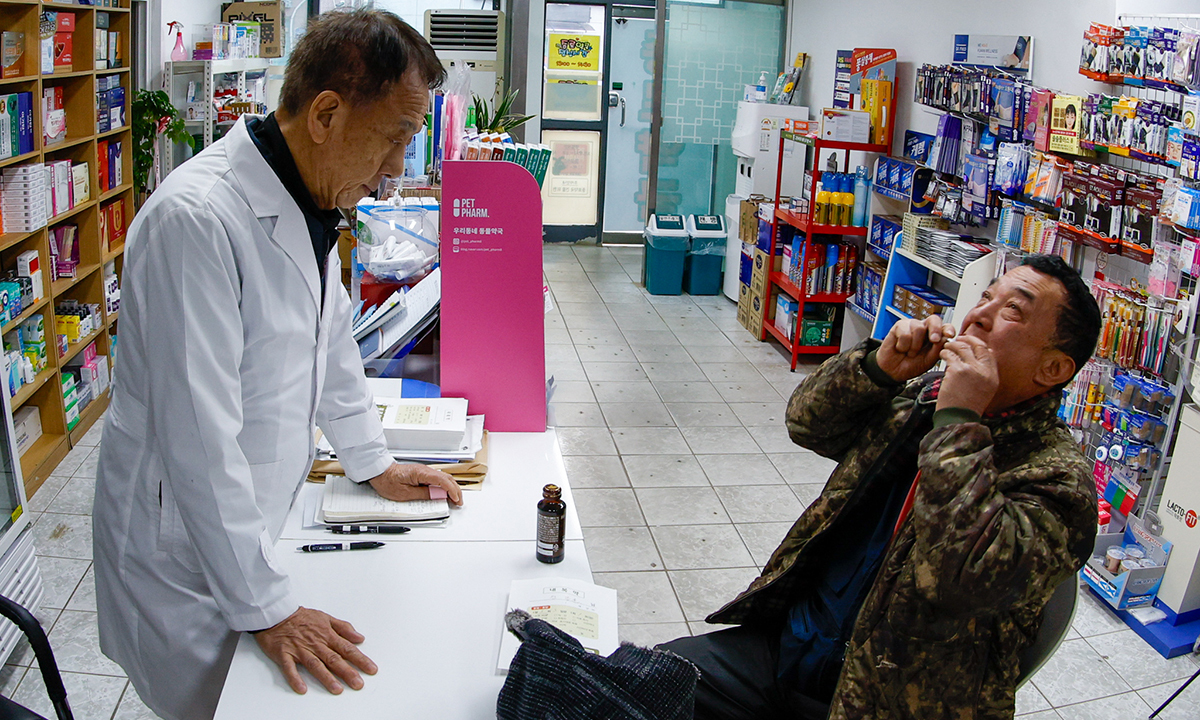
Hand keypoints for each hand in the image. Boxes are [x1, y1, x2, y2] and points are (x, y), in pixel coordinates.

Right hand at [253, 607, 376, 694]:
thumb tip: (359, 638)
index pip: (347, 649)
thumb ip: (344, 628)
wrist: (277, 613)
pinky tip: (302, 689)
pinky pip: (289, 668)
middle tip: (358, 684)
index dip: (360, 659)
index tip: (371, 669)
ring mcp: (299, 650)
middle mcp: (315, 644)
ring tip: (337, 689)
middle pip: (334, 659)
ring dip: (326, 678)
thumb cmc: (301, 617)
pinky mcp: (284, 654)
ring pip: (315, 665)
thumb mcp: (326, 618)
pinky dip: (295, 678)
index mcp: (326, 635)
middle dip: (347, 672)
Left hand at [369, 462, 462, 505]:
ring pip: (444, 479)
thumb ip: (423, 494)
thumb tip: (437, 496)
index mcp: (421, 473)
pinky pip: (437, 479)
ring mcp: (424, 472)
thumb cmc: (388, 481)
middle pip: (447, 478)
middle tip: (458, 502)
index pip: (443, 481)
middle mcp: (425, 470)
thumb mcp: (405, 494)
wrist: (379, 473)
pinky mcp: (422, 475)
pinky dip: (444, 487)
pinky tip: (444, 494)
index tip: (456, 500)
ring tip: (454, 499)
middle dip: (456, 490)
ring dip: (451, 488)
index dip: (452, 491)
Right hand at [876, 316, 956, 382]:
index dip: (948, 329)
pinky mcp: (899, 327)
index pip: (945, 327)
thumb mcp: (929, 361)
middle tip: (933, 340)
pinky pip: (904, 333)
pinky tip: (901, 348)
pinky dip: (903, 345)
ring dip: (914, 345)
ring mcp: (911, 326)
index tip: (950, 335)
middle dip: (935, 329)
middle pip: (934, 319)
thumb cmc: (911, 365)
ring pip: (918, 328)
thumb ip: (938, 349)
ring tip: (910, 353)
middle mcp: (924, 329)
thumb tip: (945, 338)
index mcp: (934, 336)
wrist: (894, 371)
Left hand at [937, 335, 999, 415]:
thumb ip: (984, 374)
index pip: (989, 352)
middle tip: (959, 339)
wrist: (959, 418)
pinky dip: (945, 353)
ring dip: (953, 345)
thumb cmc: (967, 406)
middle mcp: (985, 371)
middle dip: (967, 339)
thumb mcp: (984, 390)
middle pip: (978, 346)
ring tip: (947, 347)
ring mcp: (971, 369)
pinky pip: (950, 355)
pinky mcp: (957, 370)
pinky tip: (942, 354)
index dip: (979, 345)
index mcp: (993, 376)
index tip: (971, 343)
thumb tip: (980, 359)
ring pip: (962, 348)